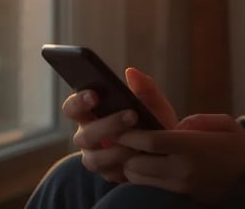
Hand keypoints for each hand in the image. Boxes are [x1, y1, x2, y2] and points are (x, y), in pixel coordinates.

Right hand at [63, 67, 177, 182]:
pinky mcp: (108, 173)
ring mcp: (95, 157)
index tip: (96, 94)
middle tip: (132, 115)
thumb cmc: (155, 121)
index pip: (73, 107)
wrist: (171, 150)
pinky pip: (108, 172)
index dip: (79, 101)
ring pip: (93, 157)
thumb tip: (131, 72)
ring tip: (138, 141)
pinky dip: (123, 164)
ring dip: (115, 149)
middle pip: (84, 134)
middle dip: (108, 124)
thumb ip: (144, 88)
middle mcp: (88, 136)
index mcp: (91, 114)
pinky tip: (138, 156)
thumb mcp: (154, 103)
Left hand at [117, 114, 244, 204]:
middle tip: (119, 138)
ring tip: (130, 151)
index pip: (151, 141)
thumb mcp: (226, 124)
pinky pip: (150, 187)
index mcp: (193, 147)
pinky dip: (140, 177)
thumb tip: (174, 126)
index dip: (131, 134)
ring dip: (130, 165)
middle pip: (137, 163)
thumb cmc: (242, 151)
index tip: (121, 126)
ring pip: (139, 179)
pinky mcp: (180, 197)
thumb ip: (197, 120)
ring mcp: (180, 186)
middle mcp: (182, 169)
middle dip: (124, 151)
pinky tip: (142, 165)